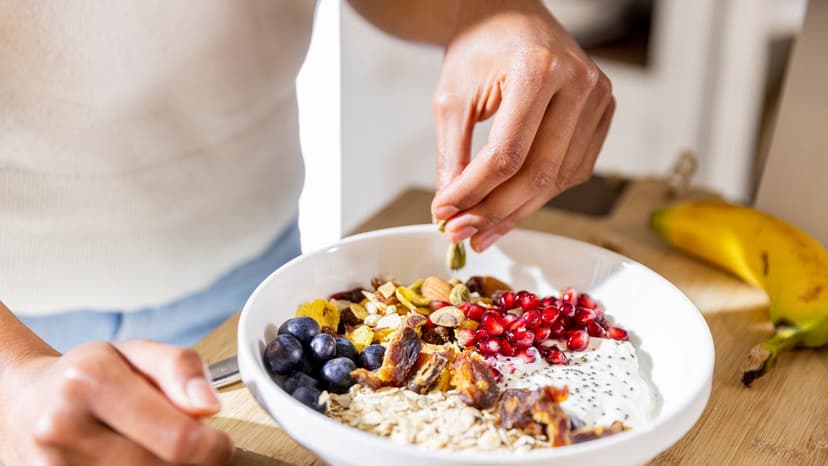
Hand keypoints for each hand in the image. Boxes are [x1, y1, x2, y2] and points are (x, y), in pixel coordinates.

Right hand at [0, 340, 233, 465]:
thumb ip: (181, 369)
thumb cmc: (90, 376)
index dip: (213, 448)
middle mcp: (64, 425)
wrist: (25, 402)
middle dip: (188, 460)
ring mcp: (52, 465)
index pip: (178, 438)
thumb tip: (208, 406)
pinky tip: (131, 460)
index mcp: (91, 380)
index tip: (220, 444)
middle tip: (183, 443)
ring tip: (152, 447)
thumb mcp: (138, 353)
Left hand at [431, 0, 614, 250]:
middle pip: (538, 172)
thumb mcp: (452, 99)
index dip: (474, 192)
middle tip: (462, 234)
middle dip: (495, 211)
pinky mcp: (603, 115)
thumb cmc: (479, 51)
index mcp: (538, 69)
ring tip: (482, 231)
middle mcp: (579, 83)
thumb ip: (453, 156)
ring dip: (517, 211)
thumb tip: (449, 211)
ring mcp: (598, 99)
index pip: (507, 153)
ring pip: (558, 179)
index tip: (444, 214)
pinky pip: (573, 171)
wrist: (510, 18)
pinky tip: (511, 207)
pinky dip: (540, 194)